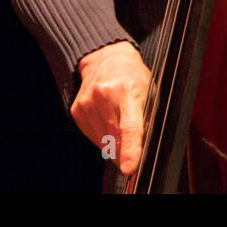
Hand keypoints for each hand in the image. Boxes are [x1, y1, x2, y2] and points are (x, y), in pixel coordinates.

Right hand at [71, 41, 150, 176]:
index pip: (129, 126)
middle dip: (126, 150)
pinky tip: (108, 122)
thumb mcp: (149, 92)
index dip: (130, 150)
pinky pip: (93, 137)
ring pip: (104, 141)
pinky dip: (104, 137)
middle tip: (134, 147)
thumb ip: (146, 119)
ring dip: (115, 144)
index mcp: (127, 90)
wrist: (106, 58)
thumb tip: (142, 149)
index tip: (130, 167)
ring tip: (120, 124)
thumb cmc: (132, 76)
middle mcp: (103, 96)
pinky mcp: (77, 110)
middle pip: (116, 139)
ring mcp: (87, 104)